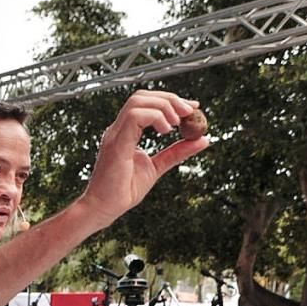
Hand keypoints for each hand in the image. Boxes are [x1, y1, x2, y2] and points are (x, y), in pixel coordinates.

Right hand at [78, 90, 210, 227]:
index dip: (171, 101)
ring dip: (163, 107)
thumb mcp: (157, 167)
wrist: (104, 208)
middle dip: (170, 99)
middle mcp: (118, 130)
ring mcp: (115, 135)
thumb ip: (177, 152)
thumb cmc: (123, 191)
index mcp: (125, 133)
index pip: (146, 103)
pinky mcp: (116, 144)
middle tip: (189, 112)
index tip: (191, 108)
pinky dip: (155, 118)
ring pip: (138, 102)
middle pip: (142, 96)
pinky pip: (135, 118)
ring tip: (176, 123)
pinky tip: (167, 130)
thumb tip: (202, 140)